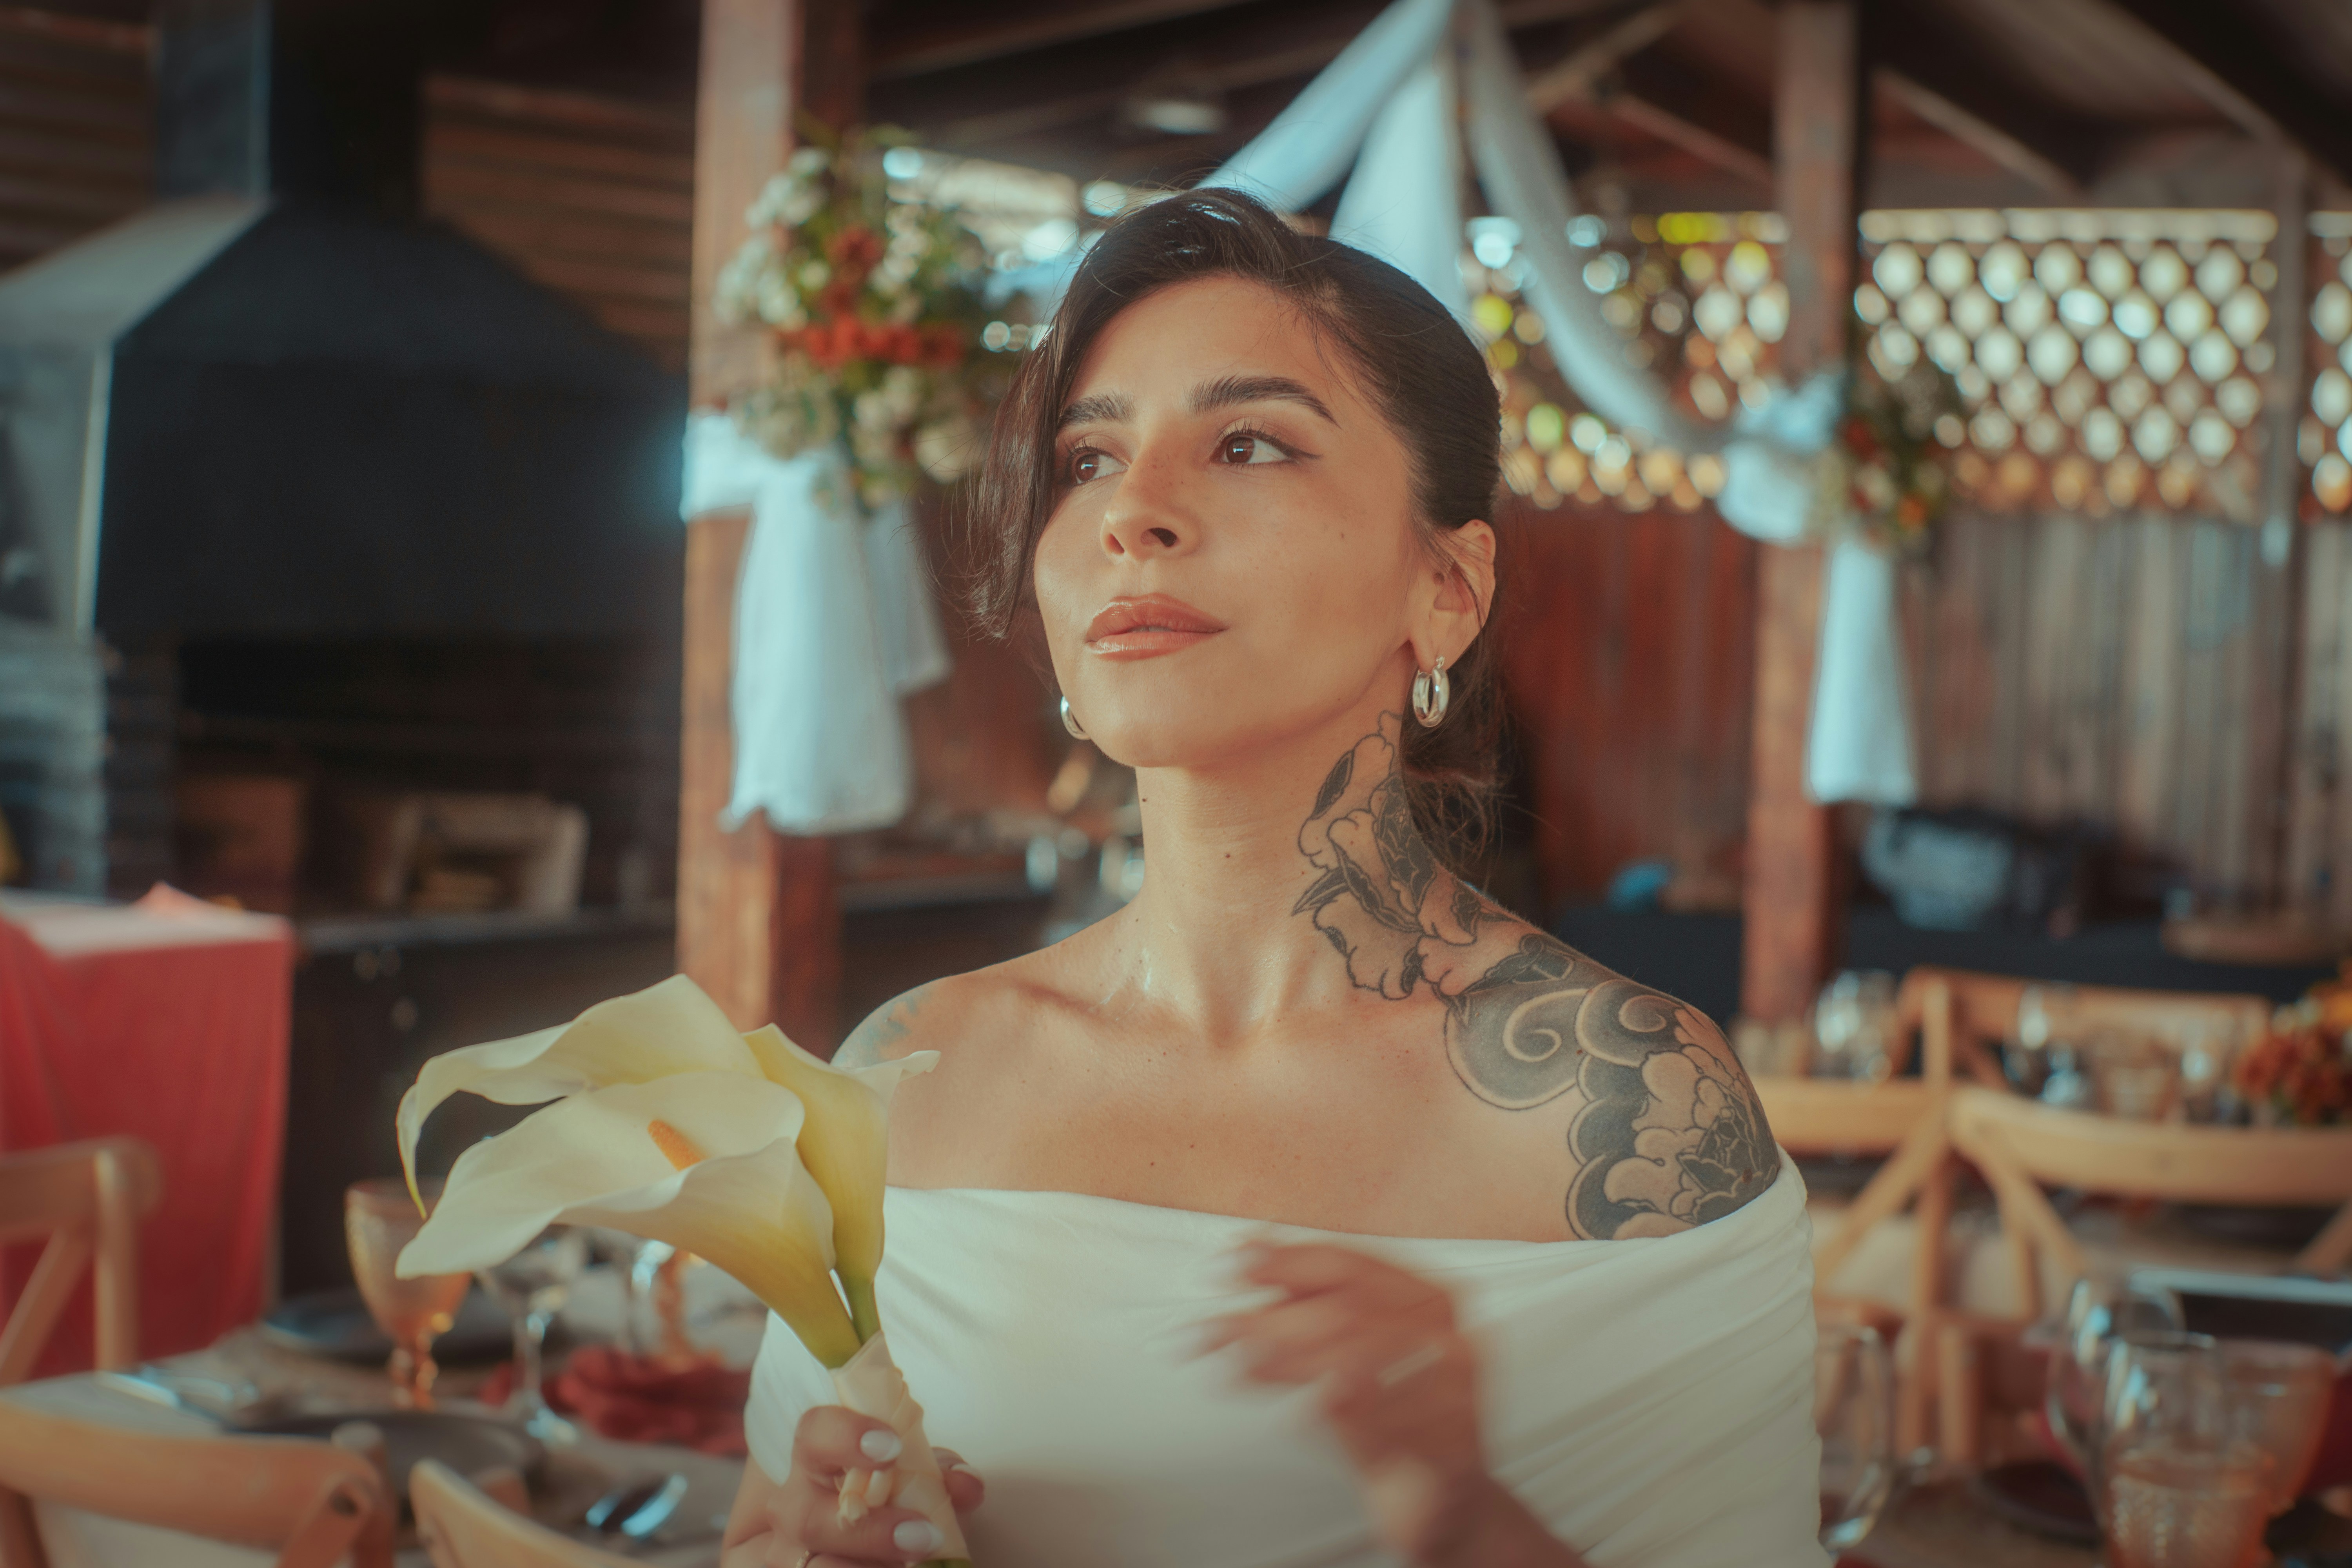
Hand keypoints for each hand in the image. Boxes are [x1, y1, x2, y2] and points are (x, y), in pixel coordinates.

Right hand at [761, 1406, 982, 1565]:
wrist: (850, 1540)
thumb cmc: (884, 1498)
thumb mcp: (912, 1480)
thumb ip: (938, 1475)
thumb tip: (967, 1484)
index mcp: (815, 1461)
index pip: (814, 1433)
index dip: (847, 1437)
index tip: (892, 1447)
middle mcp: (792, 1508)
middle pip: (807, 1517)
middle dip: (869, 1532)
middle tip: (925, 1535)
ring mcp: (789, 1555)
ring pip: (814, 1567)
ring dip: (868, 1567)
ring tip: (914, 1567)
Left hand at [1203, 1241, 1493, 1560]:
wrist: (1437, 1495)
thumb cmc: (1385, 1409)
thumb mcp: (1341, 1346)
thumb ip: (1301, 1297)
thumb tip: (1244, 1245)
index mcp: (1423, 1294)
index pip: (1346, 1262)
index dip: (1284, 1261)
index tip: (1230, 1265)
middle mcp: (1448, 1333)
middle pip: (1345, 1311)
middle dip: (1270, 1319)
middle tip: (1212, 1330)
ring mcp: (1458, 1391)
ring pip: (1360, 1362)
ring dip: (1288, 1364)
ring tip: (1235, 1367)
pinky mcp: (1453, 1449)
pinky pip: (1386, 1427)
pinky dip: (1339, 1416)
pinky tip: (1298, 1416)